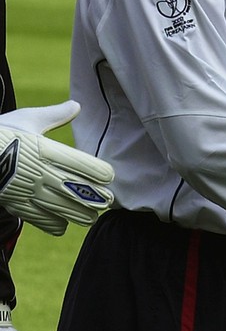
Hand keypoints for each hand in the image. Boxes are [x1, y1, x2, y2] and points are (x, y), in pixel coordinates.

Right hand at [0, 101, 114, 235]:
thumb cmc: (1, 132)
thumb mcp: (27, 119)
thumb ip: (54, 115)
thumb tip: (77, 105)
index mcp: (44, 150)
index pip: (78, 162)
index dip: (96, 171)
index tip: (109, 176)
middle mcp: (38, 171)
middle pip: (73, 188)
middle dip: (93, 197)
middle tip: (108, 201)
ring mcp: (25, 189)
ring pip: (59, 206)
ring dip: (77, 213)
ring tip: (91, 217)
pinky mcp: (13, 202)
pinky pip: (36, 217)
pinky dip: (51, 223)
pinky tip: (63, 225)